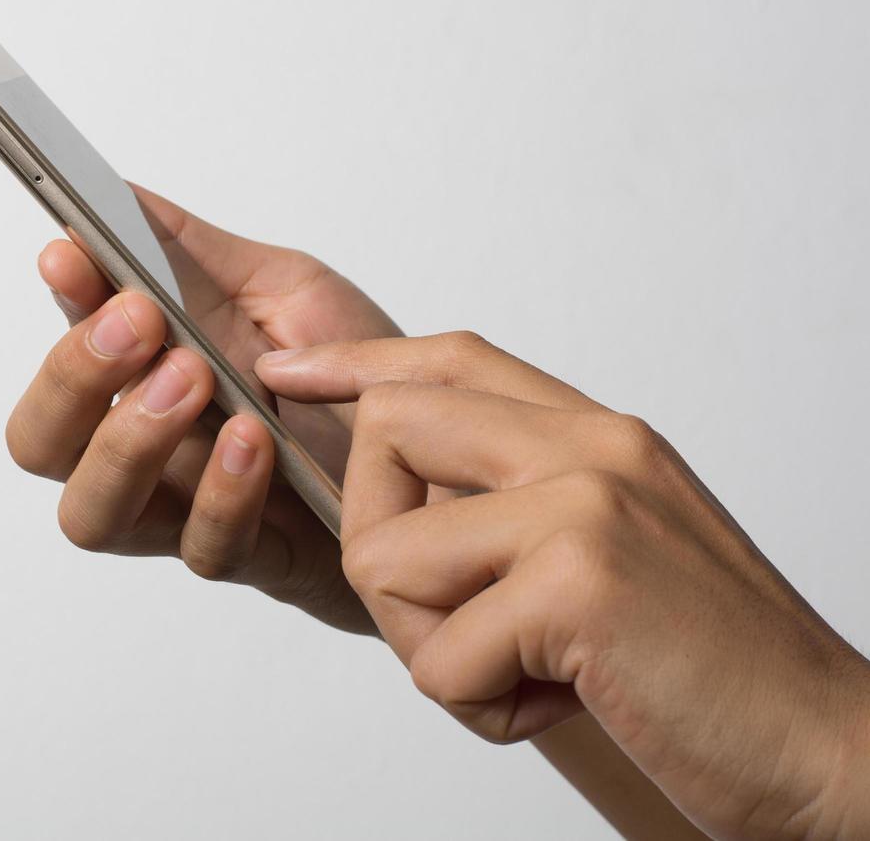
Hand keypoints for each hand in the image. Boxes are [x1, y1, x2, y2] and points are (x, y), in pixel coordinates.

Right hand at [4, 185, 399, 633]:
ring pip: (91, 513)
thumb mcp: (283, 290)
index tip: (77, 253)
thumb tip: (116, 194)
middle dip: (71, 377)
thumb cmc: (359, 378)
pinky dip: (221, 489)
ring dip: (127, 442)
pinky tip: (254, 441)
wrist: (448, 459)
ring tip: (193, 382)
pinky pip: (204, 546)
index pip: (62, 345)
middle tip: (139, 321)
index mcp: (142, 377)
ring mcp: (187, 509)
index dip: (60, 301)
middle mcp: (146, 448)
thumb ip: (193, 252)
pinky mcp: (249, 556)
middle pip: (40, 441)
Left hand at [256, 335, 869, 839]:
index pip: (452, 358)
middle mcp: (590, 447)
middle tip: (451, 620)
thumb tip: (401, 508)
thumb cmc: (710, 663)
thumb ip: (523, 504)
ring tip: (523, 674)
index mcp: (599, 434)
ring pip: (385, 559)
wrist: (831, 746)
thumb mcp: (617, 548)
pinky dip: (477, 707)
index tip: (289, 376)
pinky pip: (436, 655)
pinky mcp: (576, 583)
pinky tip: (557, 708)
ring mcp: (583, 505)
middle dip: (376, 544)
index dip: (358, 363)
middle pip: (386, 431)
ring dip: (431, 646)